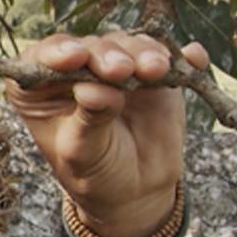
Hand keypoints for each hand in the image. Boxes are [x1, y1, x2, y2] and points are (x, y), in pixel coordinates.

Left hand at [3, 32, 210, 236]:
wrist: (135, 190)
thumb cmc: (94, 172)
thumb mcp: (83, 153)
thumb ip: (88, 120)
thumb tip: (93, 89)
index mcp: (42, 86)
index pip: (41, 59)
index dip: (56, 52)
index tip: (74, 57)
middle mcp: (79, 68)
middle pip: (91, 47)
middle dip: (108, 55)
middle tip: (121, 70)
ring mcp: (120, 67)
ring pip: (130, 46)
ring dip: (144, 53)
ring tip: (156, 69)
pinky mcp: (156, 73)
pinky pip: (173, 59)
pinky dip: (185, 57)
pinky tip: (195, 57)